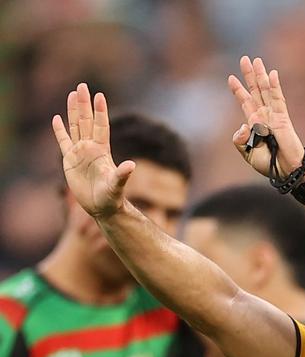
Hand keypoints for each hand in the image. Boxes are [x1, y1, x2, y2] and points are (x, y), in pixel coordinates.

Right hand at [51, 84, 133, 218]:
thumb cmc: (112, 197)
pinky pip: (63, 141)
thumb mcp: (117, 185)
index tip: (99, 95)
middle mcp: (91, 148)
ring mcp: (80, 152)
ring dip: (73, 111)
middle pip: (86, 121)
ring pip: (75, 126)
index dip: (100, 111)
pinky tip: (57, 118)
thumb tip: (131, 165)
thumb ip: (122, 175)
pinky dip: (59, 130)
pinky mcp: (70, 160)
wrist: (102, 207)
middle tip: (82, 86)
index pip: (101, 126)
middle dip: (84, 103)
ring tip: (72, 94)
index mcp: (102, 150)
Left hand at [227, 56, 304, 177]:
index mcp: (255, 124)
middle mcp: (264, 116)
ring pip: (266, 91)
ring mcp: (274, 116)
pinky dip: (275, 86)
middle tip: (245, 59)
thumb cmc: (270, 166)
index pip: (246, 103)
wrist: (287, 171)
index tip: (231, 78)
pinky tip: (272, 74)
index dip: (238, 90)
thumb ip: (240, 141)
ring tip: (256, 60)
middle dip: (249, 75)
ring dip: (260, 75)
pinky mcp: (283, 119)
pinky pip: (278, 99)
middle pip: (255, 91)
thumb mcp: (248, 154)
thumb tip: (242, 125)